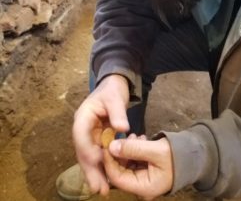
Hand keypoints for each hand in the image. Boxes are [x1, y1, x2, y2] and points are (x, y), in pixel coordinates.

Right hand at [72, 74, 129, 194]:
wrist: (113, 87)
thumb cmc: (113, 90)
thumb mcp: (116, 98)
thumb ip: (118, 112)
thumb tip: (122, 128)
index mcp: (83, 116)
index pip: (81, 135)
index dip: (87, 149)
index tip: (98, 162)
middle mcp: (83, 128)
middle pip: (83, 150)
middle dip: (90, 169)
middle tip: (98, 188)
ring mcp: (89, 134)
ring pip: (90, 156)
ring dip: (95, 172)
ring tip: (102, 189)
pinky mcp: (97, 138)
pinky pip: (99, 153)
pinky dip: (103, 165)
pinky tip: (109, 177)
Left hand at [103, 137, 173, 199]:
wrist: (194, 155)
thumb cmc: (176, 155)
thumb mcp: (155, 151)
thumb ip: (133, 149)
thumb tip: (111, 146)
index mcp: (142, 187)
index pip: (117, 177)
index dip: (109, 160)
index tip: (107, 143)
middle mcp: (140, 186)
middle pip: (119, 170)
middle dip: (119, 152)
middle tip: (123, 136)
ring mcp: (142, 178)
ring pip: (125, 163)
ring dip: (127, 149)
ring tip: (135, 136)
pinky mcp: (145, 169)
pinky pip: (133, 160)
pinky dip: (133, 149)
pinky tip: (140, 139)